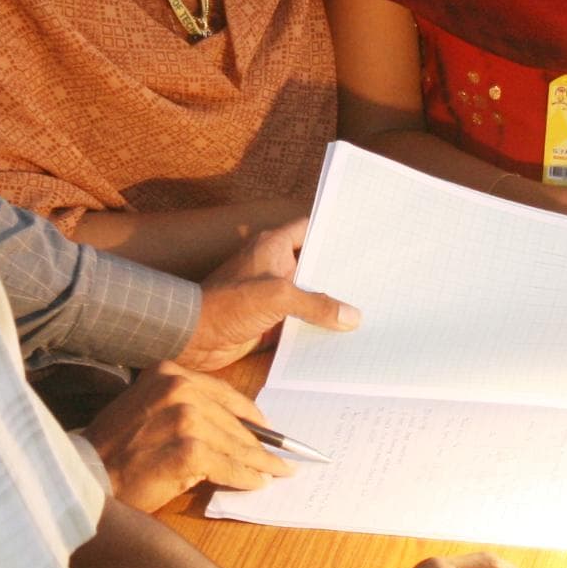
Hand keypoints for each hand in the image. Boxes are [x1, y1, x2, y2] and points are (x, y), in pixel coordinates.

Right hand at [81, 363, 289, 510]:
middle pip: (234, 420)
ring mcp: (185, 418)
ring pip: (236, 445)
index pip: (223, 393)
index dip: (249, 414)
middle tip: (284, 457)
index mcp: (170, 372)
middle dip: (260, 443)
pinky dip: (247, 478)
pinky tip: (258, 484)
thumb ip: (185, 407)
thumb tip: (231, 427)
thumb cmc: (116, 446)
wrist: (88, 474)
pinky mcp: (189, 451)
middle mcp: (179, 388)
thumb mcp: (148, 407)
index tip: (267, 428)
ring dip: (260, 463)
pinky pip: (229, 467)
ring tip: (278, 472)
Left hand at [174, 218, 357, 372]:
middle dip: (338, 275)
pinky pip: (299, 321)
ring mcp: (271, 294)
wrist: (194, 337)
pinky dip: (315, 327)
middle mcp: (273, 266)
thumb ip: (316, 305)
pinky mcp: (268, 320)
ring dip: (328, 305)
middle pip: (313, 266)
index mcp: (273, 246)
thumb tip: (351, 316)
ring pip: (308, 295)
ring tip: (365, 311)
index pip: (309, 230)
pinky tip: (339, 336)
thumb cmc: (229, 305)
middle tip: (372, 280)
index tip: (361, 240)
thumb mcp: (279, 297)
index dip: (333, 234)